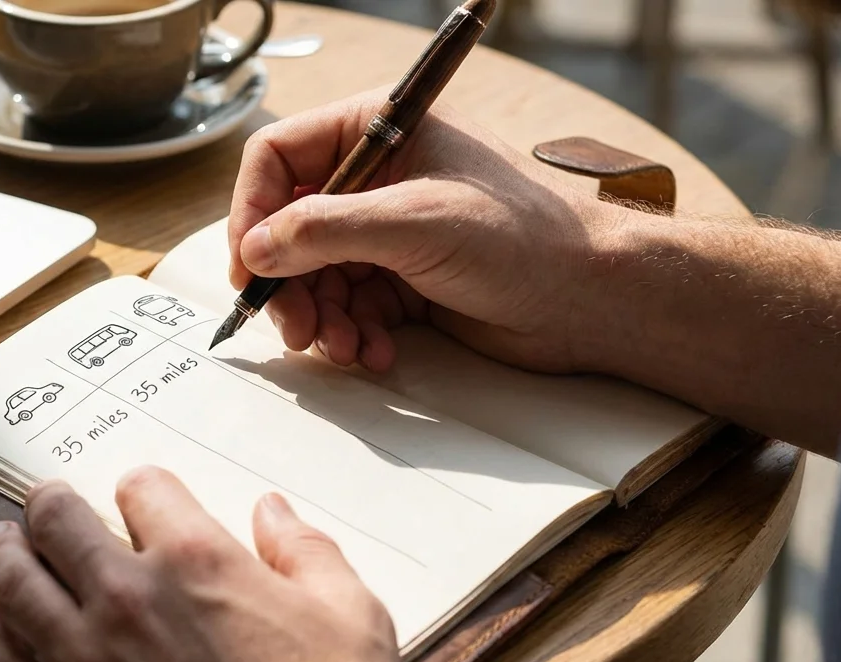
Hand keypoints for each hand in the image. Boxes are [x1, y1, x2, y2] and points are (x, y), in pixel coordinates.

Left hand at [0, 468, 412, 661]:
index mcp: (198, 561)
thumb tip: (274, 514)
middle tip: (42, 504)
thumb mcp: (352, 620)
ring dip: (4, 556)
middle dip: (48, 506)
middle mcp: (129, 601)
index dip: (143, 488)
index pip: (143, 489)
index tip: (142, 497)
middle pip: (58, 523)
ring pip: (15, 588)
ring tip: (0, 545)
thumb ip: (307, 552)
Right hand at [228, 88, 626, 374]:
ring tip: (342, 347)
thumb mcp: (415, 221)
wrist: (590, 298)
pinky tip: (375, 352)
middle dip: (288, 282)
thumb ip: (326, 229)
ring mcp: (388, 231)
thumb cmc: (525, 237)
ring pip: (315, 275)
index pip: (279, 157)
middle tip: (295, 327)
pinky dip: (351, 334)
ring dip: (319, 318)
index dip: (254, 212)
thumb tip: (257, 249)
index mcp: (379, 129)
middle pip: (289, 226)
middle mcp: (377, 176)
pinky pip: (348, 308)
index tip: (250, 266)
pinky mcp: (402, 281)